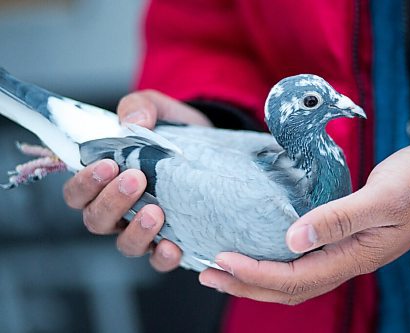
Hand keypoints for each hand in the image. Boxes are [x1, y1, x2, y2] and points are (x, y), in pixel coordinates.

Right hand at [64, 90, 211, 271]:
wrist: (210, 143)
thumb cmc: (172, 129)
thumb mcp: (156, 109)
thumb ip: (139, 108)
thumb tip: (134, 123)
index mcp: (104, 181)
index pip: (77, 193)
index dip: (85, 184)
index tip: (108, 164)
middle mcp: (118, 210)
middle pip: (96, 220)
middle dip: (112, 202)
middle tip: (135, 179)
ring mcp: (143, 228)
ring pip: (125, 244)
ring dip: (136, 232)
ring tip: (155, 211)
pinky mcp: (171, 239)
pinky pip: (158, 260)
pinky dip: (162, 257)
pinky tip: (173, 246)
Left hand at [199, 143, 409, 303]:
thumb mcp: (382, 198)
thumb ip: (338, 218)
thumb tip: (292, 238)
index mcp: (353, 257)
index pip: (294, 278)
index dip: (255, 274)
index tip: (222, 260)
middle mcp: (344, 262)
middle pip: (287, 288)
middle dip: (245, 284)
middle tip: (208, 273)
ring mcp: (342, 253)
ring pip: (292, 278)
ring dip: (256, 277)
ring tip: (223, 268)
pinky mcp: (340, 239)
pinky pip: (301, 261)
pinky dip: (273, 260)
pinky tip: (258, 248)